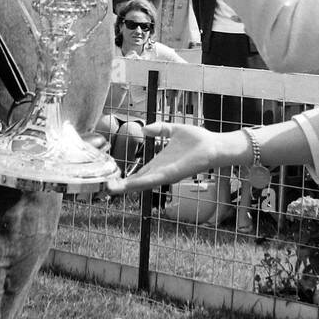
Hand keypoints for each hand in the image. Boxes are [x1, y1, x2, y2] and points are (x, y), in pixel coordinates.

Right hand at [105, 121, 224, 193]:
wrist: (214, 145)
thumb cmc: (197, 139)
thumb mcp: (173, 129)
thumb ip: (160, 129)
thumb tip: (145, 129)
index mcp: (160, 162)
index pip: (140, 173)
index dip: (126, 178)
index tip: (111, 181)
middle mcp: (161, 170)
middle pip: (138, 181)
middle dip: (122, 186)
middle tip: (105, 189)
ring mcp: (166, 174)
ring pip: (143, 182)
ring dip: (128, 186)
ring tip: (112, 189)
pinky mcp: (173, 173)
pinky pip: (156, 179)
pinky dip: (142, 182)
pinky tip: (131, 184)